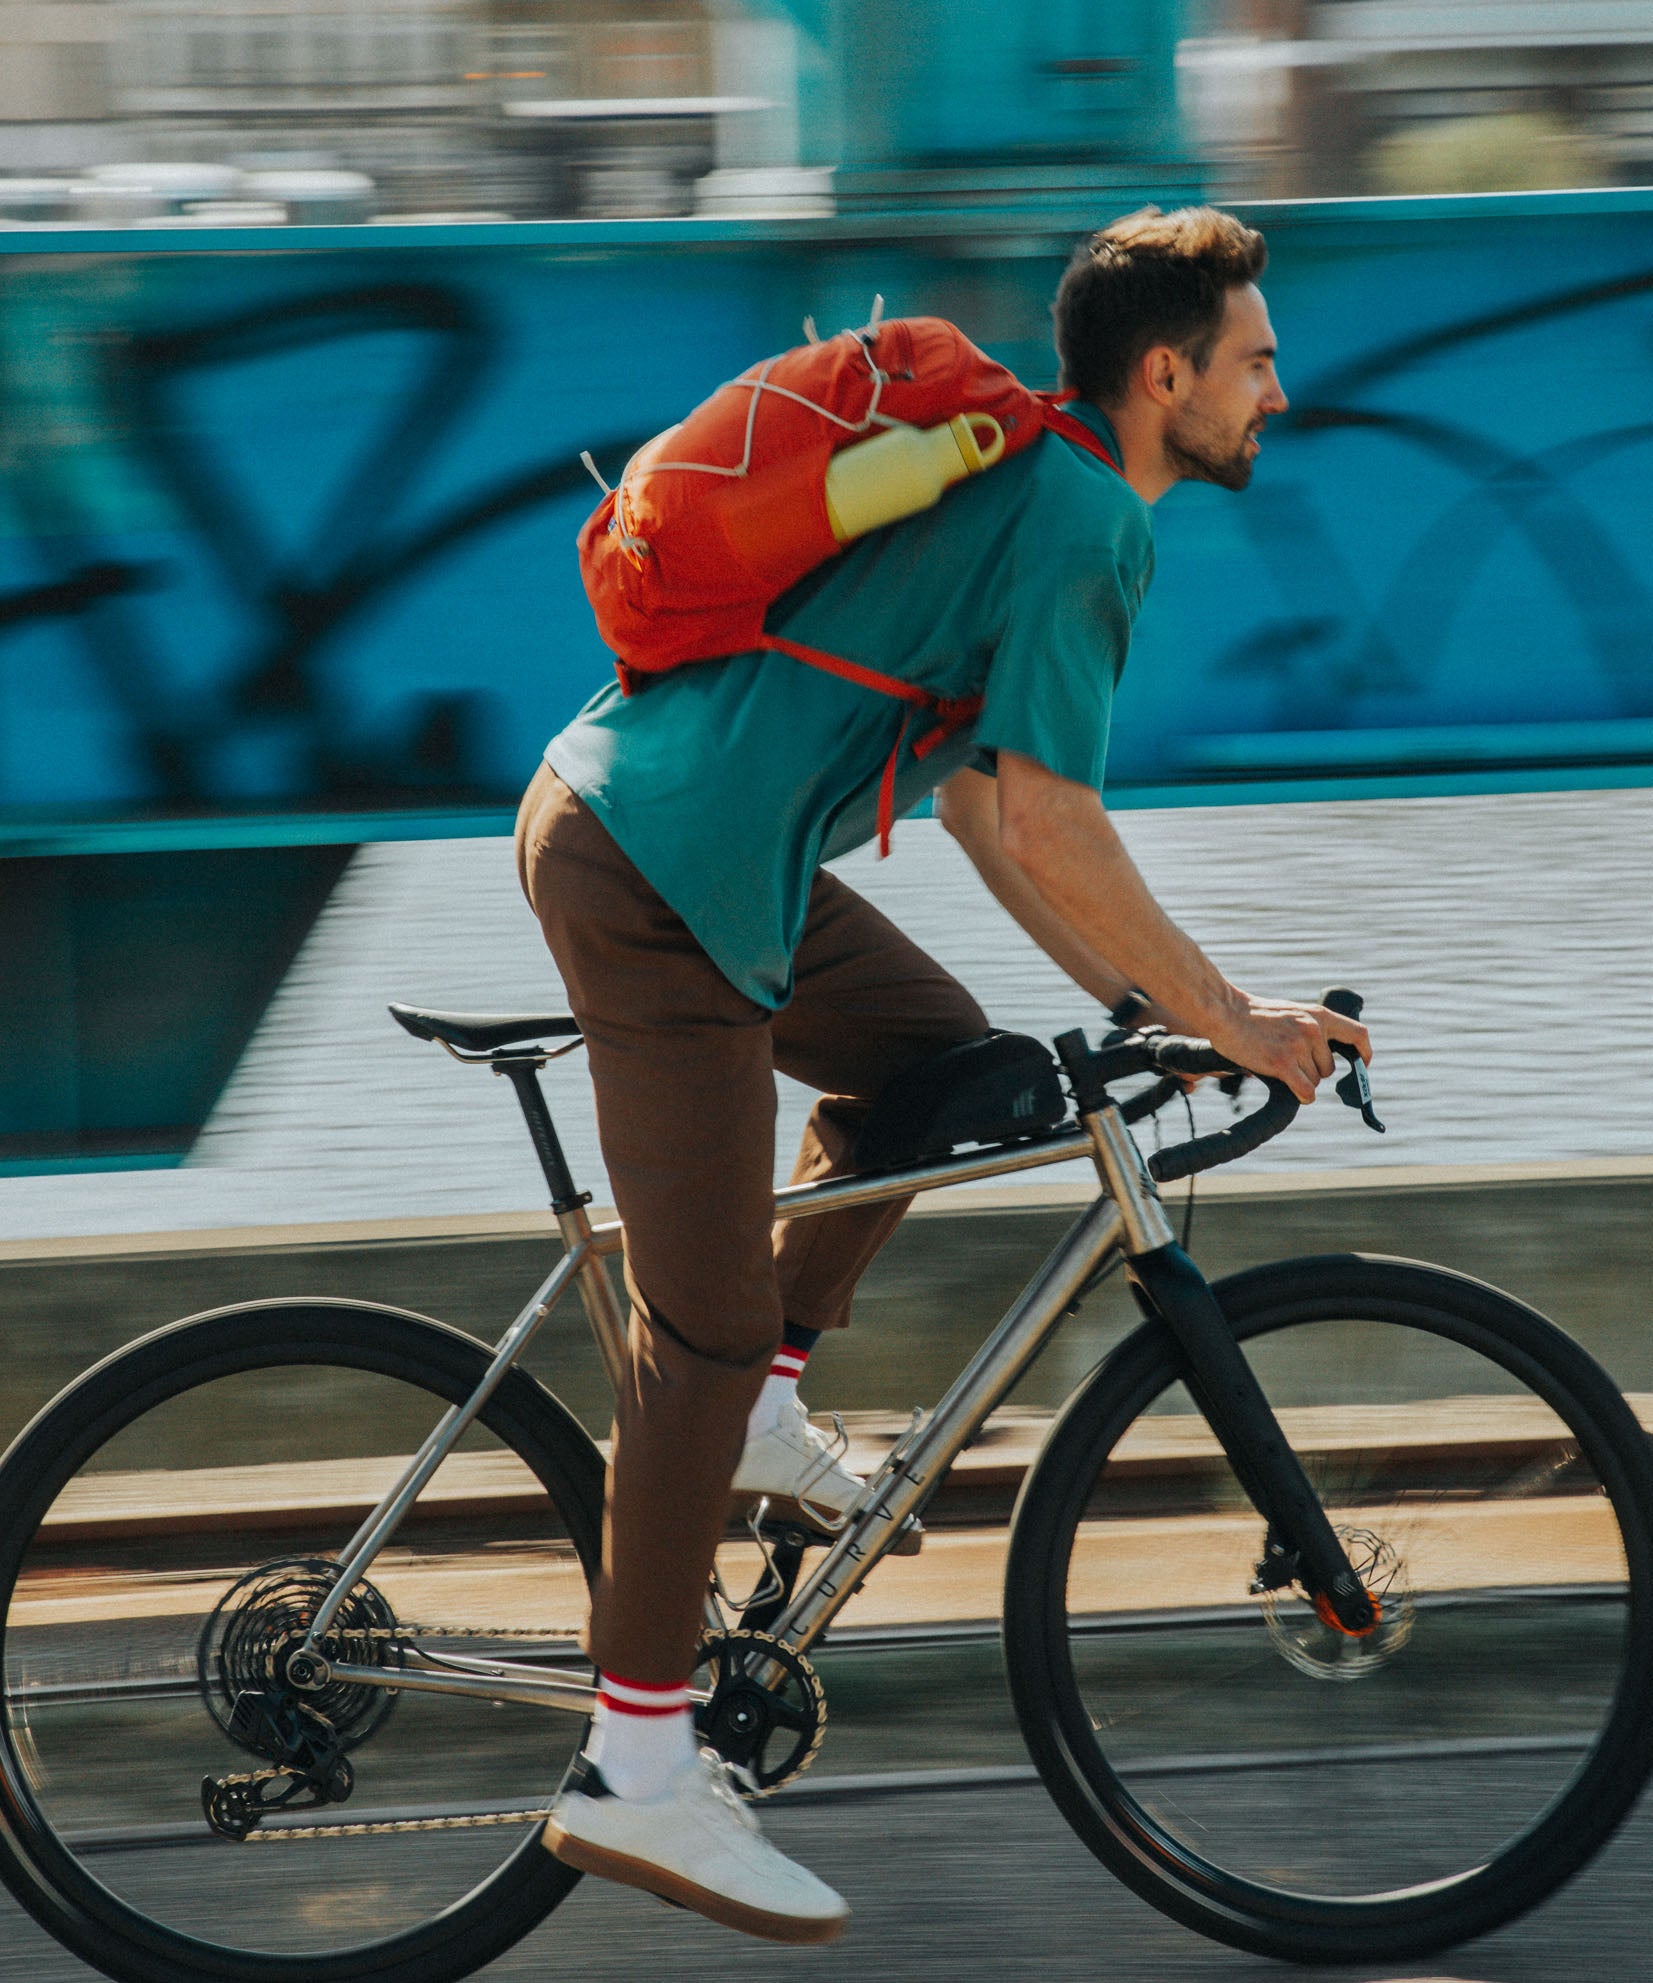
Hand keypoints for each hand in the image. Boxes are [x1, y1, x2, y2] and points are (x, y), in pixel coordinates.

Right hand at [1208, 995, 1371, 1105]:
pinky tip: (1293, 1091)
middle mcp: (1313, 1029)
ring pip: (1314, 1081)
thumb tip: (1324, 1055)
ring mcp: (1298, 1046)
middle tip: (1292, 1066)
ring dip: (1300, 1081)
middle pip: (1328, 1069)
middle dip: (1313, 1073)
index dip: (1364, 1053)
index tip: (1362, 1064)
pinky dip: (1302, 1096)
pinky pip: (1305, 1090)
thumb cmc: (1254, 1015)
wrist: (1226, 1012)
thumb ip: (1311, 1027)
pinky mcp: (1282, 1062)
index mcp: (1318, 1015)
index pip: (1358, 1035)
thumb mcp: (1292, 1012)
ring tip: (1278, 1066)